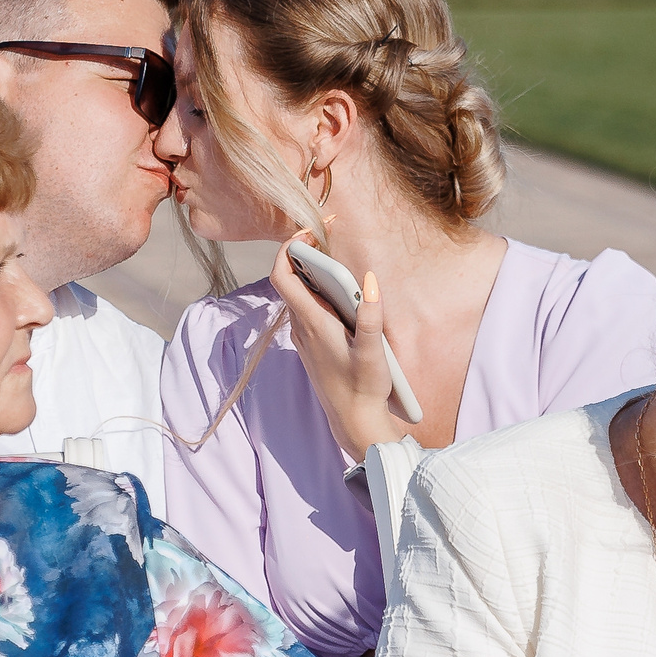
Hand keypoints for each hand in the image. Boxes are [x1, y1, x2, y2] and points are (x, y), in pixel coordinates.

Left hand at [268, 237, 407, 459]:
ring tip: (333, 256)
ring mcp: (304, 337)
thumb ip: (371, 316)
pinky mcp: (312, 345)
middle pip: (289, 280)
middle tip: (325, 236)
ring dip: (310, 272)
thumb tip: (369, 280)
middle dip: (303, 253)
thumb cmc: (364, 389)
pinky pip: (306, 309)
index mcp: (312, 324)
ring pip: (297, 295)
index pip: (282, 277)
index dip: (288, 249)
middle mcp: (302, 328)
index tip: (308, 234)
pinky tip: (339, 292)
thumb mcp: (373, 353)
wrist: (354, 422)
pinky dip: (317, 291)